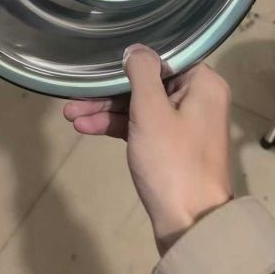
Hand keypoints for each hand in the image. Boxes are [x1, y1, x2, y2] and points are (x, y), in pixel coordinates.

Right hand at [64, 44, 232, 255]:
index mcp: (203, 83)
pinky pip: (141, 125)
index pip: (164, 58)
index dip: (132, 60)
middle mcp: (197, 98)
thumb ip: (142, 73)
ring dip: (107, 109)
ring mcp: (184, 124)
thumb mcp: (151, 111)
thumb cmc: (172, 160)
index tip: (102, 61)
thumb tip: (135, 49)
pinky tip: (85, 128)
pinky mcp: (171, 145)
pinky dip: (117, 126)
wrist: (189, 224)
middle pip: (148, 82)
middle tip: (75, 95)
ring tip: (70, 114)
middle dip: (110, 90)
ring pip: (140, 105)